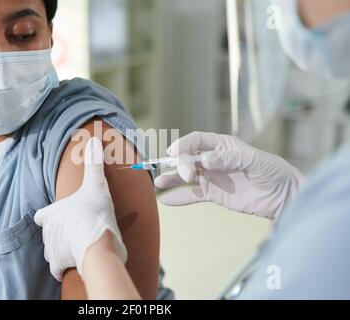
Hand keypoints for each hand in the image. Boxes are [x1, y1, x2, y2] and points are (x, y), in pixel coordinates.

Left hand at [34, 137, 126, 280]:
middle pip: (48, 233)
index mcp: (51, 213)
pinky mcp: (59, 266)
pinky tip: (75, 261)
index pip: (41, 216)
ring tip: (77, 246)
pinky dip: (64, 265)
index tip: (57, 216)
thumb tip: (94, 141)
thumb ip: (93, 165)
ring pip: (51, 251)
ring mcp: (51, 249)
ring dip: (61, 248)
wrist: (96, 244)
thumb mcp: (96, 185)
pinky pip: (57, 268)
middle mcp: (46, 232)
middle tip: (75, 231)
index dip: (47, 216)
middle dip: (58, 233)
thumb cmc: (94, 214)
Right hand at [155, 132, 305, 219]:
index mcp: (223, 146)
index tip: (174, 152)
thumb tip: (205, 160)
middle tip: (185, 174)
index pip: (197, 140)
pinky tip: (166, 200)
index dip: (184, 144)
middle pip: (188, 158)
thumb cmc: (273, 172)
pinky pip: (192, 196)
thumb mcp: (254, 160)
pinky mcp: (214, 195)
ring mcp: (212, 178)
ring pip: (186, 176)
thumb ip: (228, 159)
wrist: (283, 197)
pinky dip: (179, 198)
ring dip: (172, 178)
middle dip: (181, 164)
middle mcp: (214, 160)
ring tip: (158, 183)